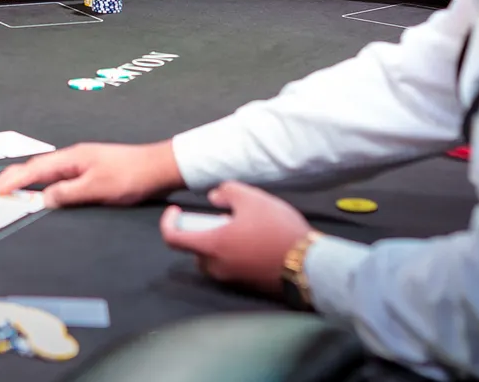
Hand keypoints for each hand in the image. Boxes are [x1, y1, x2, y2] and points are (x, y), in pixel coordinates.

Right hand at [0, 141, 182, 207]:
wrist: (158, 168)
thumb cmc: (132, 175)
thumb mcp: (97, 189)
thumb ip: (68, 194)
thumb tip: (44, 199)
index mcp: (72, 158)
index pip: (36, 170)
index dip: (15, 181)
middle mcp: (74, 157)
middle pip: (37, 166)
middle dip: (15, 176)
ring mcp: (82, 162)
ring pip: (47, 169)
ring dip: (29, 178)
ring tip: (14, 188)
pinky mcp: (91, 169)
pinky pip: (59, 174)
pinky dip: (44, 180)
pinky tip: (45, 187)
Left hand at [159, 181, 311, 295]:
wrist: (310, 265)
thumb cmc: (277, 230)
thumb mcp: (251, 198)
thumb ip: (226, 192)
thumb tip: (214, 198)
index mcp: (211, 246)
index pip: (171, 239)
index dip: (168, 222)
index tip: (176, 211)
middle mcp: (217, 268)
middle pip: (196, 250)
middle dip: (204, 233)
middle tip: (225, 219)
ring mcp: (233, 281)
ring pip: (215, 260)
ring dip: (221, 244)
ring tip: (246, 230)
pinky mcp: (248, 287)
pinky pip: (233, 269)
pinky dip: (236, 255)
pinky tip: (259, 243)